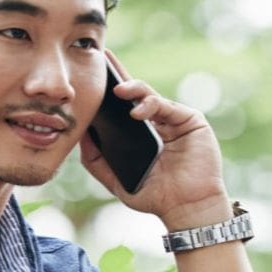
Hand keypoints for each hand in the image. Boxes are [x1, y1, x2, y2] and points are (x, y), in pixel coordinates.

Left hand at [80, 52, 231, 229]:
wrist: (185, 208)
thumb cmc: (154, 195)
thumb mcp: (115, 179)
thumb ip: (96, 159)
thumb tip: (80, 133)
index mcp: (141, 132)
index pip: (122, 105)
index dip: (108, 89)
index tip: (92, 72)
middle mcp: (157, 122)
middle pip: (135, 94)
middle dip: (119, 76)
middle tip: (103, 63)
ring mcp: (174, 120)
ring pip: (150, 95)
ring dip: (133, 89)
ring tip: (118, 90)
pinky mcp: (190, 120)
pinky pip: (167, 106)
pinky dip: (151, 105)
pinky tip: (137, 113)